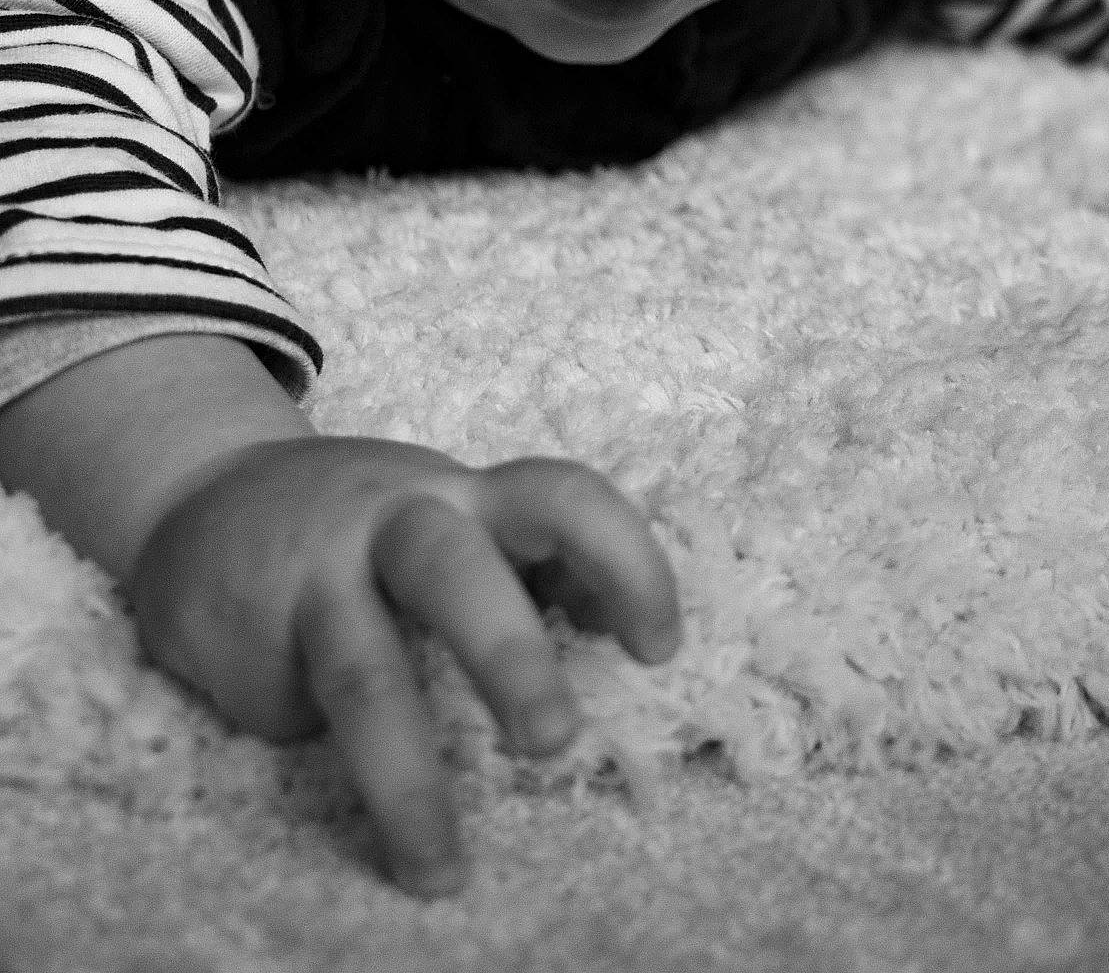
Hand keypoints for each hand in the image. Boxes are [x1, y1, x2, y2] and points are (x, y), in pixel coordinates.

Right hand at [129, 436, 680, 895]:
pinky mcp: (248, 642)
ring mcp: (314, 580)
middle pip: (454, 571)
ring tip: (442, 866)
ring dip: (408, 779)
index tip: (657, 647)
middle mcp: (392, 521)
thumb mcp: (454, 514)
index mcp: (465, 493)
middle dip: (508, 655)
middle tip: (554, 742)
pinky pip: (295, 714)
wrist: (201, 497)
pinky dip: (316, 742)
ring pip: (364, 676)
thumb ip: (530, 560)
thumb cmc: (369, 524)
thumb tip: (609, 625)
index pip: (562, 499)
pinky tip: (298, 726)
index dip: (623, 564)